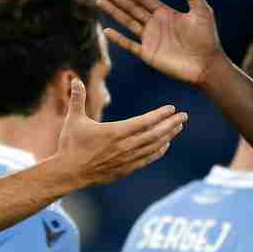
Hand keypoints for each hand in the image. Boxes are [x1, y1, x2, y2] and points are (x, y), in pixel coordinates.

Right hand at [54, 78, 186, 187]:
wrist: (68, 173)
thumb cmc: (70, 144)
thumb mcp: (73, 119)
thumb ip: (77, 98)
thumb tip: (74, 78)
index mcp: (115, 132)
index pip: (144, 122)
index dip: (160, 115)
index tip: (171, 108)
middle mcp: (124, 146)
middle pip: (154, 134)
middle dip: (171, 124)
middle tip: (184, 116)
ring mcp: (126, 159)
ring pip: (153, 147)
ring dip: (168, 136)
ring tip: (178, 128)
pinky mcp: (125, 169)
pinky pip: (147, 159)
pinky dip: (158, 151)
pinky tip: (165, 145)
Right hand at [96, 0, 224, 85]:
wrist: (207, 64)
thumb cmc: (207, 38)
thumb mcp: (202, 11)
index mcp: (165, 12)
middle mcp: (154, 24)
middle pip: (130, 7)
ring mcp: (150, 39)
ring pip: (127, 22)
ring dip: (113, 12)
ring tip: (99, 1)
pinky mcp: (148, 54)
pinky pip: (130, 45)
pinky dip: (118, 39)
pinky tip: (107, 30)